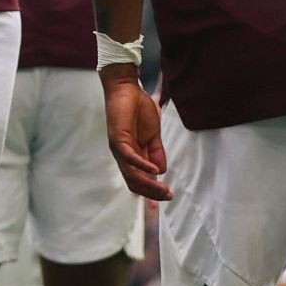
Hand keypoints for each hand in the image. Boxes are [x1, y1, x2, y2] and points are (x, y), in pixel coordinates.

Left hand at [102, 68, 170, 200]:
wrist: (127, 89)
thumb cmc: (138, 110)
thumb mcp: (153, 135)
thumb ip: (156, 152)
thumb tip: (162, 171)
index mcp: (132, 155)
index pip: (139, 180)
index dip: (152, 191)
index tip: (168, 196)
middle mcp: (123, 156)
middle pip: (134, 182)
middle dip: (152, 192)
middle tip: (168, 196)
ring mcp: (119, 148)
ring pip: (131, 174)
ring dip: (148, 184)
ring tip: (163, 189)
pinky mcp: (117, 139)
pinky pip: (129, 158)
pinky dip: (142, 166)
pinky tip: (155, 171)